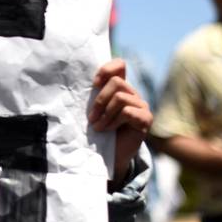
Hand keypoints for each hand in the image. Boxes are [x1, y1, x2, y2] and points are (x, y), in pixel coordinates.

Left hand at [89, 58, 152, 183]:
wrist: (108, 156)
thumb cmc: (98, 132)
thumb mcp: (93, 110)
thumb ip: (92, 96)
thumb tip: (74, 81)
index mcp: (119, 88)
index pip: (119, 65)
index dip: (106, 70)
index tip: (94, 84)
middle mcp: (132, 94)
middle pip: (116, 82)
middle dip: (100, 100)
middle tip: (91, 118)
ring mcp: (141, 106)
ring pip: (120, 97)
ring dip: (105, 114)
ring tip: (98, 127)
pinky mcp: (146, 119)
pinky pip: (127, 112)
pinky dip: (113, 121)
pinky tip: (108, 130)